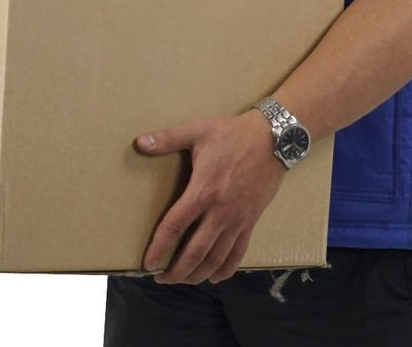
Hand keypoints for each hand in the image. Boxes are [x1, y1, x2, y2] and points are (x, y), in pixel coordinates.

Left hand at [136, 109, 285, 284]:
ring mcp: (237, 219)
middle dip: (177, 270)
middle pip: (196, 251)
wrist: (272, 140)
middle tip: (162, 279)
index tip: (148, 263)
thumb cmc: (231, 134)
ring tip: (183, 280)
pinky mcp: (251, 221)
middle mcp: (220, 212)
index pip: (175, 225)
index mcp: (203, 191)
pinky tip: (214, 276)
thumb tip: (139, 142)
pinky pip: (238, 253)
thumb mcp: (197, 131)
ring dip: (198, 274)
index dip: (159, 247)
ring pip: (216, 258)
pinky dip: (226, 269)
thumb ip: (167, 138)